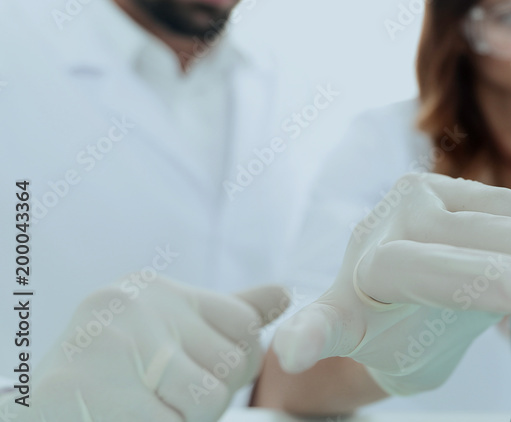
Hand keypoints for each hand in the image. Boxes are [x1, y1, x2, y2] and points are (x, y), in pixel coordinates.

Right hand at [3, 278, 288, 420]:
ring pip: (208, 399)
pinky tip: (132, 420)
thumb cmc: (111, 378)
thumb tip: (286, 294)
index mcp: (156, 291)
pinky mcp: (86, 390)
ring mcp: (110, 345)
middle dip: (212, 401)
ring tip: (150, 412)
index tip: (194, 378)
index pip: (245, 325)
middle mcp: (134, 306)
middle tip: (166, 403)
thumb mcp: (169, 335)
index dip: (236, 366)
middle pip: (231, 366)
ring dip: (188, 420)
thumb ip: (225, 317)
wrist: (34, 413)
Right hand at [272, 173, 510, 395]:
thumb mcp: (500, 269)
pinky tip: (297, 347)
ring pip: (421, 265)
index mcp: (443, 200)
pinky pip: (322, 321)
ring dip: (476, 276)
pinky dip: (310, 332)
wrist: (371, 329)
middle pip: (480, 230)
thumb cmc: (440, 291)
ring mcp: (365, 261)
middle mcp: (402, 217)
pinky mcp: (339, 310)